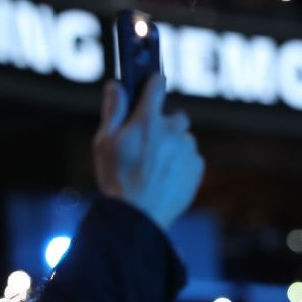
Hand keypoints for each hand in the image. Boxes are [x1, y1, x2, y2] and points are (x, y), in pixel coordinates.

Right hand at [92, 78, 203, 230]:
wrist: (137, 217)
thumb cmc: (116, 179)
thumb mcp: (104, 143)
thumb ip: (113, 111)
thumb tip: (116, 85)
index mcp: (148, 121)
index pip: (157, 85)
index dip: (153, 83)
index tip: (151, 84)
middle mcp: (172, 131)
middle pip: (175, 116)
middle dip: (163, 124)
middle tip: (147, 141)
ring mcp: (187, 150)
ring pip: (183, 139)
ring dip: (173, 146)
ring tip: (154, 166)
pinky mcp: (196, 169)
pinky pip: (191, 158)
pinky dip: (181, 164)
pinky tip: (164, 177)